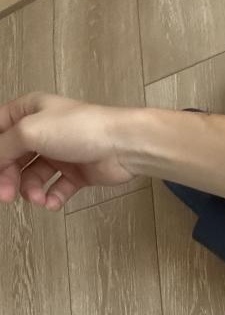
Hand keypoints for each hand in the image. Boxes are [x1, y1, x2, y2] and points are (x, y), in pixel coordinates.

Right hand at [0, 92, 134, 209]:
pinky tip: (52, 202)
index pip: (0, 131)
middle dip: (9, 177)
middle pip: (14, 157)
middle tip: (6, 194)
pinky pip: (57, 188)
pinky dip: (53, 197)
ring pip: (34, 176)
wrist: (123, 145)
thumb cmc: (82, 128)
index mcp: (30, 112)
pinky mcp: (78, 172)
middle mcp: (44, 131)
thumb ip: (4, 146)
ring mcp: (61, 153)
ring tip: (38, 198)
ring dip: (31, 190)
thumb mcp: (30, 131)